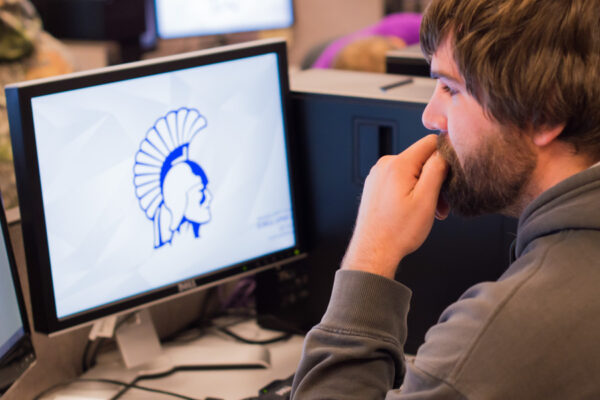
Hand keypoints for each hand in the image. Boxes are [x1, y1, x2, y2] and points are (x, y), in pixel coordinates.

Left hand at [341, 134, 448, 278]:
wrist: (372, 252)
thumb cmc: (398, 231)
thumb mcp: (426, 199)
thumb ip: (437, 169)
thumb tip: (444, 151)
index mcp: (398, 164)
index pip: (430, 142)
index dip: (447, 153)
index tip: (455, 171)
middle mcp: (384, 165)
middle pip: (421, 160)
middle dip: (436, 180)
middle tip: (442, 206)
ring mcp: (377, 176)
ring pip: (411, 173)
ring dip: (425, 190)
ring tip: (430, 213)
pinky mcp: (375, 186)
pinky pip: (399, 181)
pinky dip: (411, 193)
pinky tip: (414, 212)